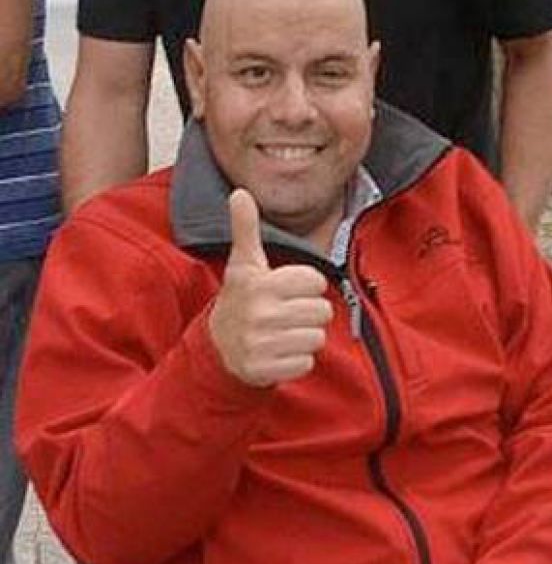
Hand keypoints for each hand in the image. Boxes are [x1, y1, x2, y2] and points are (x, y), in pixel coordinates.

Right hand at [209, 189, 332, 386]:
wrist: (217, 348)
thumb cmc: (239, 300)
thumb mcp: (243, 264)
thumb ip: (246, 228)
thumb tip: (239, 192)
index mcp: (260, 284)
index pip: (315, 281)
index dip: (306, 286)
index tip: (287, 290)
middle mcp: (261, 314)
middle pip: (322, 311)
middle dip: (308, 313)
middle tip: (286, 314)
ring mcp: (262, 344)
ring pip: (317, 338)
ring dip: (304, 337)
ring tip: (282, 333)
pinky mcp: (265, 370)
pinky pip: (306, 363)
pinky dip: (296, 360)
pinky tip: (278, 353)